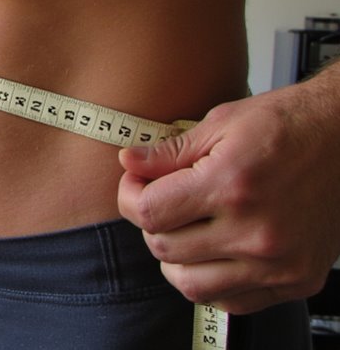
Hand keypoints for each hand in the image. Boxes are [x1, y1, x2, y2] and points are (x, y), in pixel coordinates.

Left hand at [118, 82, 339, 313]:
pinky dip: (212, 282)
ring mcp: (278, 262)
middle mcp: (256, 231)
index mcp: (231, 185)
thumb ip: (168, 152)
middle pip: (164, 249)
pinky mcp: (297, 280)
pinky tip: (215, 253)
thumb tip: (127, 164)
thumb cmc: (286, 125)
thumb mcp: (221, 123)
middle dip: (151, 224)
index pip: (148, 212)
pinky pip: (232, 300)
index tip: (136, 184)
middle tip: (164, 202)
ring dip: (176, 260)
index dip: (129, 197)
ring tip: (186, 230)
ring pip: (191, 285)